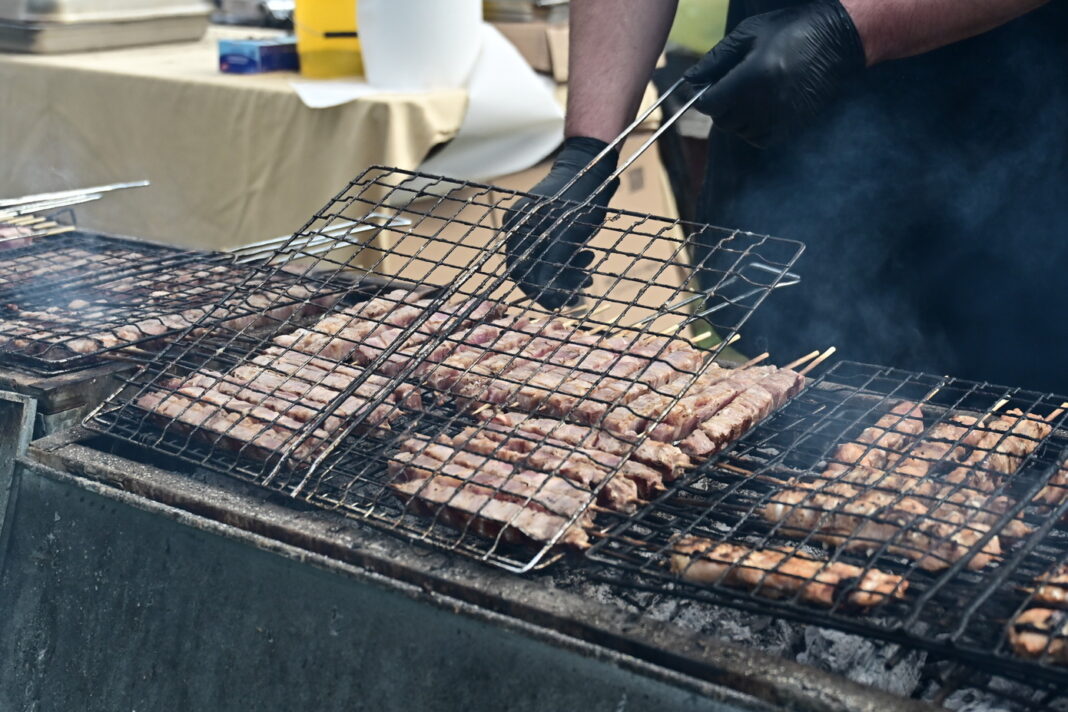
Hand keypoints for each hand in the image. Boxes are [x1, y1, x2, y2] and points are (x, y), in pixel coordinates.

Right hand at [504, 137, 618, 309]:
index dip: (538, 292)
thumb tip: (543, 291)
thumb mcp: (569, 231)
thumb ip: (553, 260)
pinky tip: (588, 258)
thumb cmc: (581, 194)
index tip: (559, 304)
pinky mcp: (551, 226)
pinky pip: (556, 252)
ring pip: (547, 263)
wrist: (591, 164)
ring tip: (589, 274)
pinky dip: (572, 260)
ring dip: (569, 273)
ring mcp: (535, 226)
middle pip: (533, 269)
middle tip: (582, 290)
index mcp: (518, 227)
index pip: (519, 271)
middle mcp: (522, 228)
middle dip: (559, 284)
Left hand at [684, 0, 864, 146]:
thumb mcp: (749, 34)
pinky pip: (759, 139)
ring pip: (740, 131)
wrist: (836, 41)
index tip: (707, 88)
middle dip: (720, 106)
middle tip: (730, 87)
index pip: (711, 104)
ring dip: (736, 117)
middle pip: (723, 120)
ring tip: (749, 95)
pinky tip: (761, 109)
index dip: (704, 97)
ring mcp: (779, 118)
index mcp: (751, 77)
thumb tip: (690, 79)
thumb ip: (716, 58)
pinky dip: (753, 128)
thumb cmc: (791, 30)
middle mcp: (764, 103)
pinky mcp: (792, 126)